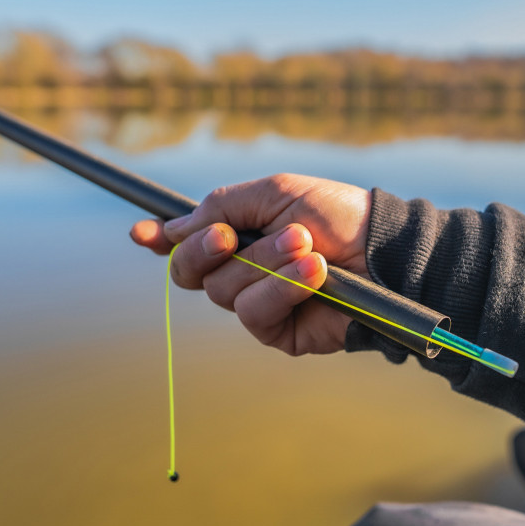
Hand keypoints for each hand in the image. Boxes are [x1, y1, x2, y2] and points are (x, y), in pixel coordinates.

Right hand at [130, 173, 370, 355]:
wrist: (383, 248)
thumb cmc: (336, 214)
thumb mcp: (275, 193)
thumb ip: (221, 206)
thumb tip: (172, 228)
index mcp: (239, 233)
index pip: (187, 241)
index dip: (160, 238)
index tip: (141, 233)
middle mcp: (242, 269)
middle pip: (188, 272)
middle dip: (204, 250)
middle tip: (231, 236)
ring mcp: (259, 302)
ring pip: (222, 291)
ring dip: (264, 263)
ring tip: (306, 245)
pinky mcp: (279, 331)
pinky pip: (254, 313)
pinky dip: (281, 289)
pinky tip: (314, 274)